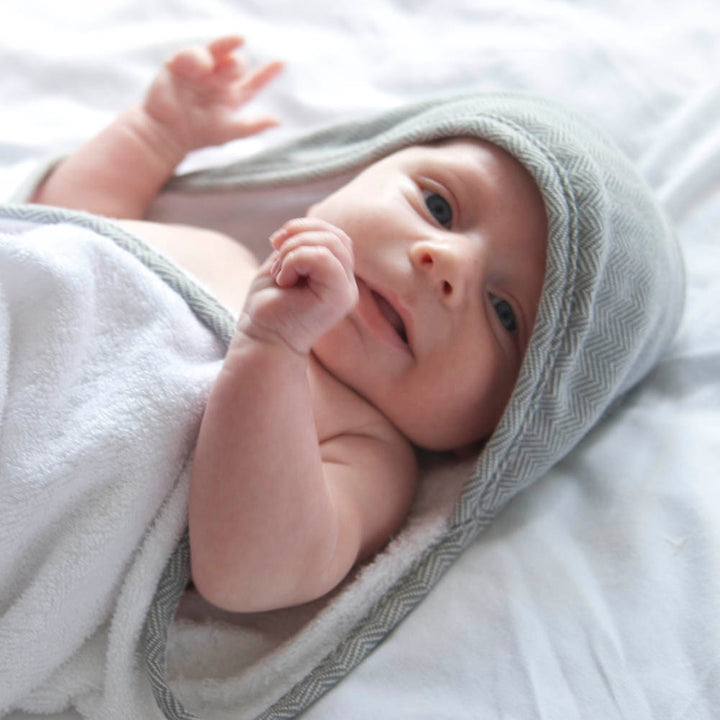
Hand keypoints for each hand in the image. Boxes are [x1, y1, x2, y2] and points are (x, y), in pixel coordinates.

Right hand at [143, 36, 282, 153]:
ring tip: (218, 65)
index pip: (253, 83)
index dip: (267, 74)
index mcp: (231, 97)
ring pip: (216, 52)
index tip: (281, 63)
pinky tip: (201, 66)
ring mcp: (199, 72)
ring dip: (222, 51)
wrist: (168, 134)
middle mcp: (217, 82)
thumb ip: (253, 126)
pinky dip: (197, 57)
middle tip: (235, 70)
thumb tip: (278, 122)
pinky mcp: (179, 65)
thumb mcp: (230, 130)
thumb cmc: (199, 135)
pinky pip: (191, 53)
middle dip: (237, 65)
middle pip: (235, 64)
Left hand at [238, 219, 358, 355]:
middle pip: (336, 236)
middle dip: (298, 236)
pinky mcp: (339, 298)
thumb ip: (301, 245)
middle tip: (277, 263)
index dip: (304, 228)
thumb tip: (301, 225)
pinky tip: (283, 281)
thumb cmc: (269, 307)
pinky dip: (294, 260)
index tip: (276, 244)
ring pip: (331, 243)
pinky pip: (322, 257)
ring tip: (281, 273)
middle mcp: (348, 284)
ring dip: (293, 250)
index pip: (335, 235)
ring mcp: (347, 292)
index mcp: (337, 276)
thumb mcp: (284, 265)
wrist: (262, 341)